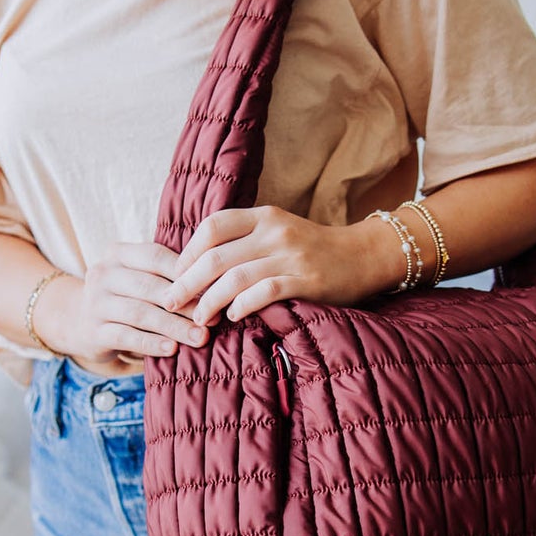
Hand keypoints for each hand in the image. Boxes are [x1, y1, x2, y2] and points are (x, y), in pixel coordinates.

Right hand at [38, 240, 210, 376]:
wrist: (77, 321)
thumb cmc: (123, 296)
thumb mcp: (137, 277)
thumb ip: (165, 276)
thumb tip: (213, 286)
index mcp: (117, 253)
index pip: (155, 256)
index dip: (185, 273)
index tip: (214, 289)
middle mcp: (102, 273)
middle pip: (150, 287)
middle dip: (185, 304)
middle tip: (213, 318)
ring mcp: (94, 303)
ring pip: (140, 313)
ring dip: (173, 326)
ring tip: (200, 337)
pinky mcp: (93, 331)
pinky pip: (126, 337)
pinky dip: (151, 344)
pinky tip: (172, 349)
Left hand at [162, 206, 401, 328]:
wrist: (364, 256)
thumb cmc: (313, 250)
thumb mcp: (277, 233)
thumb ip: (244, 242)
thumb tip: (197, 266)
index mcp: (263, 216)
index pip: (212, 226)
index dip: (187, 252)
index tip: (175, 275)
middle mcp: (275, 232)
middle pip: (216, 256)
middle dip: (187, 283)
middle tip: (171, 303)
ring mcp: (291, 256)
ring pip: (236, 277)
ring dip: (210, 301)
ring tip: (199, 319)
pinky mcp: (307, 281)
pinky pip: (265, 292)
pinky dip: (243, 306)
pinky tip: (233, 316)